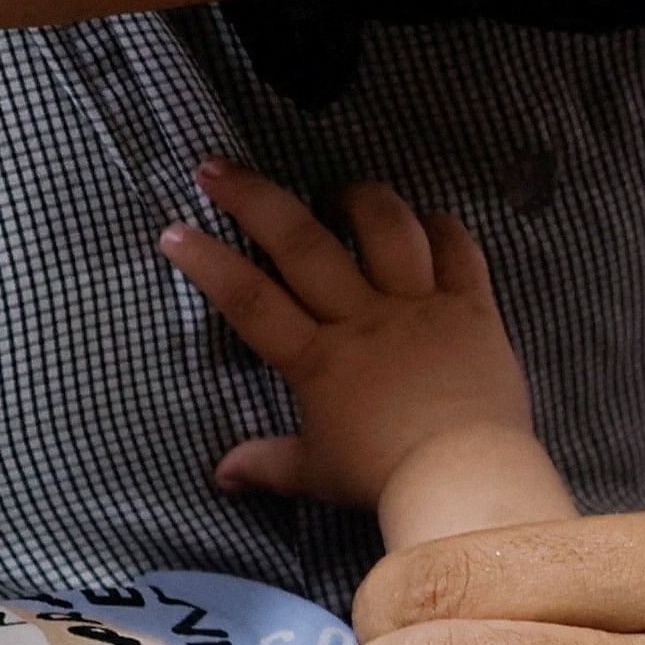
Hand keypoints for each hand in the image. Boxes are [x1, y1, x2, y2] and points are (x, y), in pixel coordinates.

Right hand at [159, 164, 532, 508]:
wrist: (463, 476)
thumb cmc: (383, 477)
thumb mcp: (317, 474)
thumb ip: (268, 464)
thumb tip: (221, 473)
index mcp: (318, 359)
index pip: (250, 301)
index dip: (208, 263)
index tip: (174, 231)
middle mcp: (363, 318)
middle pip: (303, 245)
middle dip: (255, 200)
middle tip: (218, 166)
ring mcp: (418, 306)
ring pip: (387, 229)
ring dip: (359, 198)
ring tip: (339, 192)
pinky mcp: (471, 307)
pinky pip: (458, 251)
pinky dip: (444, 228)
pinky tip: (429, 219)